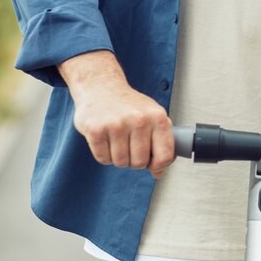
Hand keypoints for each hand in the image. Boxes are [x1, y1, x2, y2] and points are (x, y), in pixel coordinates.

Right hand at [60, 51, 174, 177]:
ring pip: (120, 162)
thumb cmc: (130, 106)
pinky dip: (104, 155)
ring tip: (118, 140)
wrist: (102, 87)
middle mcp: (139, 120)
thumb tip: (159, 172)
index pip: (164, 156)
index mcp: (158, 118)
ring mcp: (116, 124)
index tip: (152, 162)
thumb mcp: (153, 118)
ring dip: (118, 157)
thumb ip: (161, 144)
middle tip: (130, 146)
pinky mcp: (96, 130)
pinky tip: (106, 140)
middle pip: (140, 163)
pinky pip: (103, 158)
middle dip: (134, 160)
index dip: (158, 165)